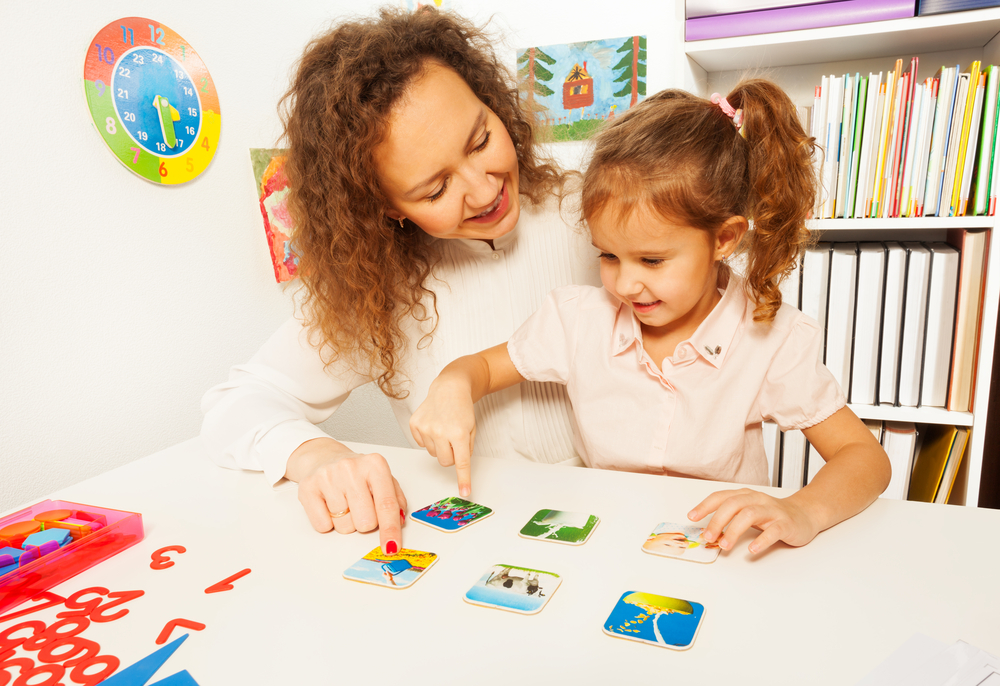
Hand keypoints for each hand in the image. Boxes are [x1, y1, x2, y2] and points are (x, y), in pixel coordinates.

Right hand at [288, 438, 406, 554]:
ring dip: (347, 522)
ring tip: (344, 504)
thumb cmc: (357, 473)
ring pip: (344, 526)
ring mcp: (328, 476)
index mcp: (375, 464)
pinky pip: (323, 525)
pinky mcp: (308, 487)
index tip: (392, 547)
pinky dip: (328, 522)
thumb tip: (399, 521)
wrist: (325, 457)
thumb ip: (395, 500)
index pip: (386, 505)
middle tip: (360, 508)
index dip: (390, 530)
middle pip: (366, 521)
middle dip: (366, 523)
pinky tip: (329, 505)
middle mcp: (351, 468)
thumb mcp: (382, 479)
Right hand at [409, 378, 475, 497]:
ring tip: (443, 429)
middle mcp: (440, 432)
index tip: (465, 492)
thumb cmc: (462, 409)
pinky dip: (428, 439)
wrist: (449, 388)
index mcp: (458, 434)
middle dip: (451, 455)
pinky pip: (421, 444)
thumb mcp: (471, 429)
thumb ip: (467, 449)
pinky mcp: (415, 424)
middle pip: (445, 462)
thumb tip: (458, 466)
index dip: (463, 479)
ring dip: (439, 446)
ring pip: (433, 454)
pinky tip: (434, 425)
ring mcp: (425, 428)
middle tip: (454, 441)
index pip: (461, 463)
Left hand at [688, 488, 820, 553]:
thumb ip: (730, 518)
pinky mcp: (786, 524)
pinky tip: (752, 550)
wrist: (804, 514)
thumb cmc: (772, 514)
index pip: (721, 496)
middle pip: (733, 504)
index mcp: (745, 495)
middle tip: (708, 537)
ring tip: (725, 546)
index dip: (705, 506)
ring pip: (750, 515)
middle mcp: (757, 500)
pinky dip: (761, 540)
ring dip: (734, 531)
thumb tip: (708, 531)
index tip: (692, 517)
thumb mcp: (748, 511)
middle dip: (717, 521)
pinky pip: (773, 531)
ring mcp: (772, 511)